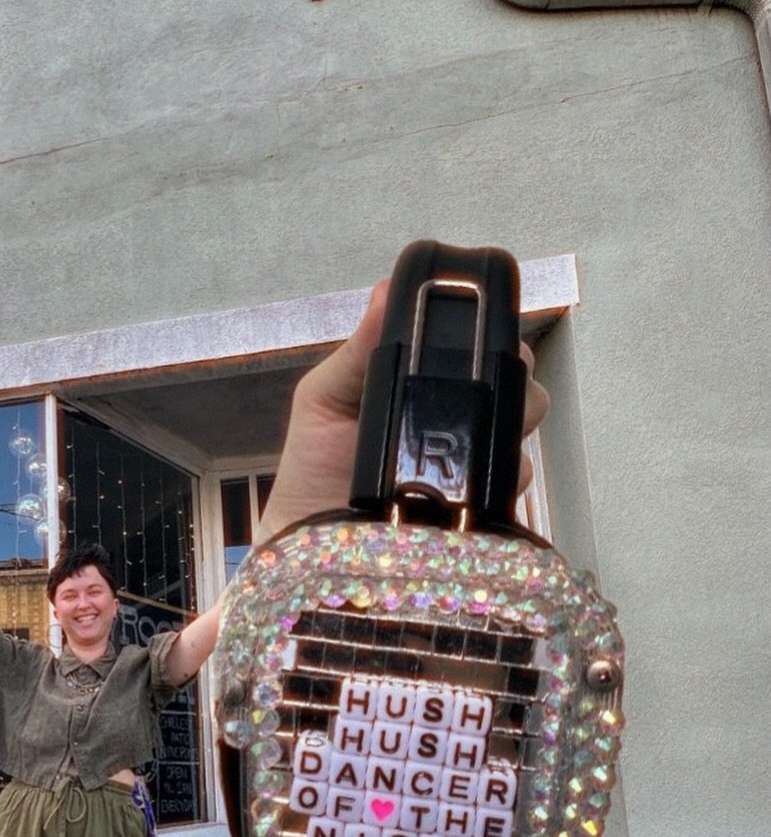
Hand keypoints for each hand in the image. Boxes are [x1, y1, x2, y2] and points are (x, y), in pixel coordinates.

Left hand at [259, 281, 549, 538]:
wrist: (313, 544)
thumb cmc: (313, 471)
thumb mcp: (324, 399)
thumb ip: (357, 351)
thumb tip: (384, 292)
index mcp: (420, 382)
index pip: (475, 341)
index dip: (490, 329)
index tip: (487, 330)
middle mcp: (455, 415)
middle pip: (512, 375)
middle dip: (511, 371)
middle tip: (482, 386)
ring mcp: (473, 458)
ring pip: (523, 420)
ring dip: (513, 418)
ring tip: (473, 434)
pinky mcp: (483, 501)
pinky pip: (516, 474)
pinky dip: (507, 469)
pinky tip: (473, 476)